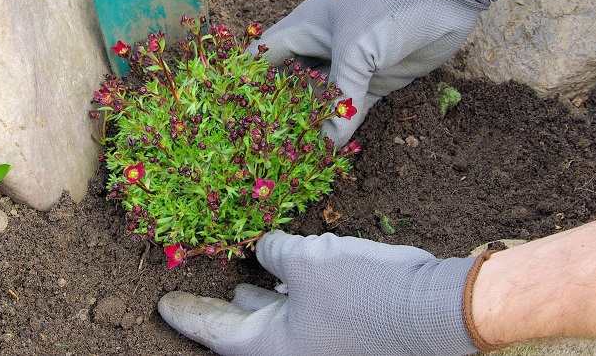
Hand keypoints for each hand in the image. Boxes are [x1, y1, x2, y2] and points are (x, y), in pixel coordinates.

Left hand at [158, 231, 482, 355]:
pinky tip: (288, 275)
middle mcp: (294, 355)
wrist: (432, 312)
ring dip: (257, 301)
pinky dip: (289, 298)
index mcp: (273, 348)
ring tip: (240, 280)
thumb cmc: (362, 291)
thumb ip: (274, 253)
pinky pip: (303, 319)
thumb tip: (262, 250)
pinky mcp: (344, 335)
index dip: (188, 315)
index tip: (163, 305)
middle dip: (219, 310)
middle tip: (194, 293)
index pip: (216, 333)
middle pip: (243, 333)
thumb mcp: (306, 261)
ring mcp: (321, 347)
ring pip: (275, 325)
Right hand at [251, 0, 499, 143]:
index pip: (265, 56)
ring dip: (312, 122)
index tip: (235, 110)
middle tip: (265, 143)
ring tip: (294, 153)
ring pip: (322, 99)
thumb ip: (341, 96)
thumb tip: (327, 142)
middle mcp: (321, 47)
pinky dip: (344, 127)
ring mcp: (349, 65)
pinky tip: (332, 150)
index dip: (249, 79)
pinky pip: (353, 108)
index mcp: (304, 28)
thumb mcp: (357, 48)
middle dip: (280, 108)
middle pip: (291, 83)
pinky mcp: (375, 80)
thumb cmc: (387, 4)